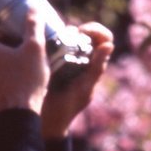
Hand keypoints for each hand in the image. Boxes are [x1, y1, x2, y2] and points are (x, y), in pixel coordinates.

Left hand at [0, 7, 48, 114]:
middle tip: (24, 61)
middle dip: (5, 58)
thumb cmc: (28, 79)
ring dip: (3, 76)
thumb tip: (33, 6)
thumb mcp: (35, 48)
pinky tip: (18, 94)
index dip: (4, 40)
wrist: (20, 114)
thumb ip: (33, 26)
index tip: (17, 44)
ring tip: (22, 79)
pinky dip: (3, 91)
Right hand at [40, 22, 113, 139]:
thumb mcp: (83, 88)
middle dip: (76, 29)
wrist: (47, 121)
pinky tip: (42, 46)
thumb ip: (96, 68)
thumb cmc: (67, 106)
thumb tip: (109, 45)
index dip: (96, 30)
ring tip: (51, 40)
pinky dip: (51, 40)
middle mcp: (83, 60)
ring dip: (62, 34)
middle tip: (63, 34)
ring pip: (69, 37)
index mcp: (94, 64)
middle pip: (86, 34)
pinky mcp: (51, 63)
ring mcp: (66, 61)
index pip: (104, 38)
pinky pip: (54, 45)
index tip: (81, 32)